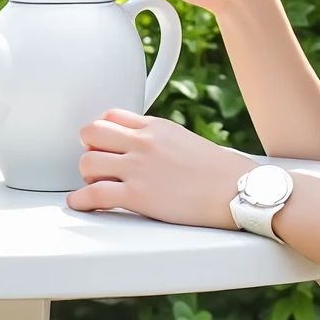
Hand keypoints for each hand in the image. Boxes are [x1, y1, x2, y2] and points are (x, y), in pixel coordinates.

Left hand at [67, 110, 259, 228]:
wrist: (238, 190)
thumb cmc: (219, 172)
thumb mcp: (184, 140)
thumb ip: (158, 140)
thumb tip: (142, 147)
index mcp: (156, 126)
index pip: (111, 116)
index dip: (101, 131)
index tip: (102, 144)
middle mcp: (143, 143)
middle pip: (91, 132)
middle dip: (88, 148)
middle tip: (95, 162)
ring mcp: (138, 169)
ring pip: (87, 162)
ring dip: (87, 175)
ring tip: (97, 185)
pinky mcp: (138, 196)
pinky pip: (95, 195)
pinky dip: (81, 200)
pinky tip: (80, 203)